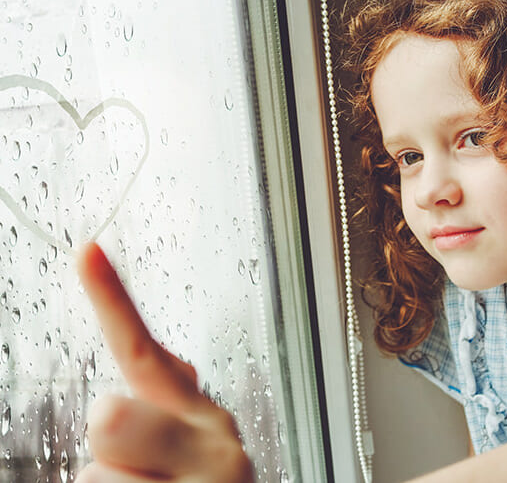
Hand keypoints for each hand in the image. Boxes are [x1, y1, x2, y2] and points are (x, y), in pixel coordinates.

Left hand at [75, 243, 253, 482]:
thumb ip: (170, 401)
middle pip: (108, 416)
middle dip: (107, 442)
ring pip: (95, 479)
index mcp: (204, 417)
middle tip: (136, 465)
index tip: (85, 251)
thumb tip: (158, 363)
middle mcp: (215, 447)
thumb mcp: (192, 444)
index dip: (112, 300)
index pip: (147, 353)